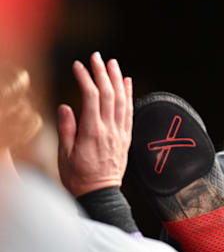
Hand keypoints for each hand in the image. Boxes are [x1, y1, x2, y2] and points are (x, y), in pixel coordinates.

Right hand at [57, 52, 132, 196]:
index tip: (78, 66)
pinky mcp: (127, 137)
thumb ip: (67, 129)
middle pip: (108, 94)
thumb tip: (66, 106)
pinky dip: (129, 94)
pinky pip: (130, 111)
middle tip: (97, 56)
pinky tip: (127, 82)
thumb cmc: (79, 177)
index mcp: (92, 132)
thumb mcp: (65, 155)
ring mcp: (120, 132)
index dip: (85, 78)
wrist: (101, 194)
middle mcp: (110, 129)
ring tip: (112, 63)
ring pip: (122, 100)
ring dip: (117, 79)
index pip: (91, 97)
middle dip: (102, 73)